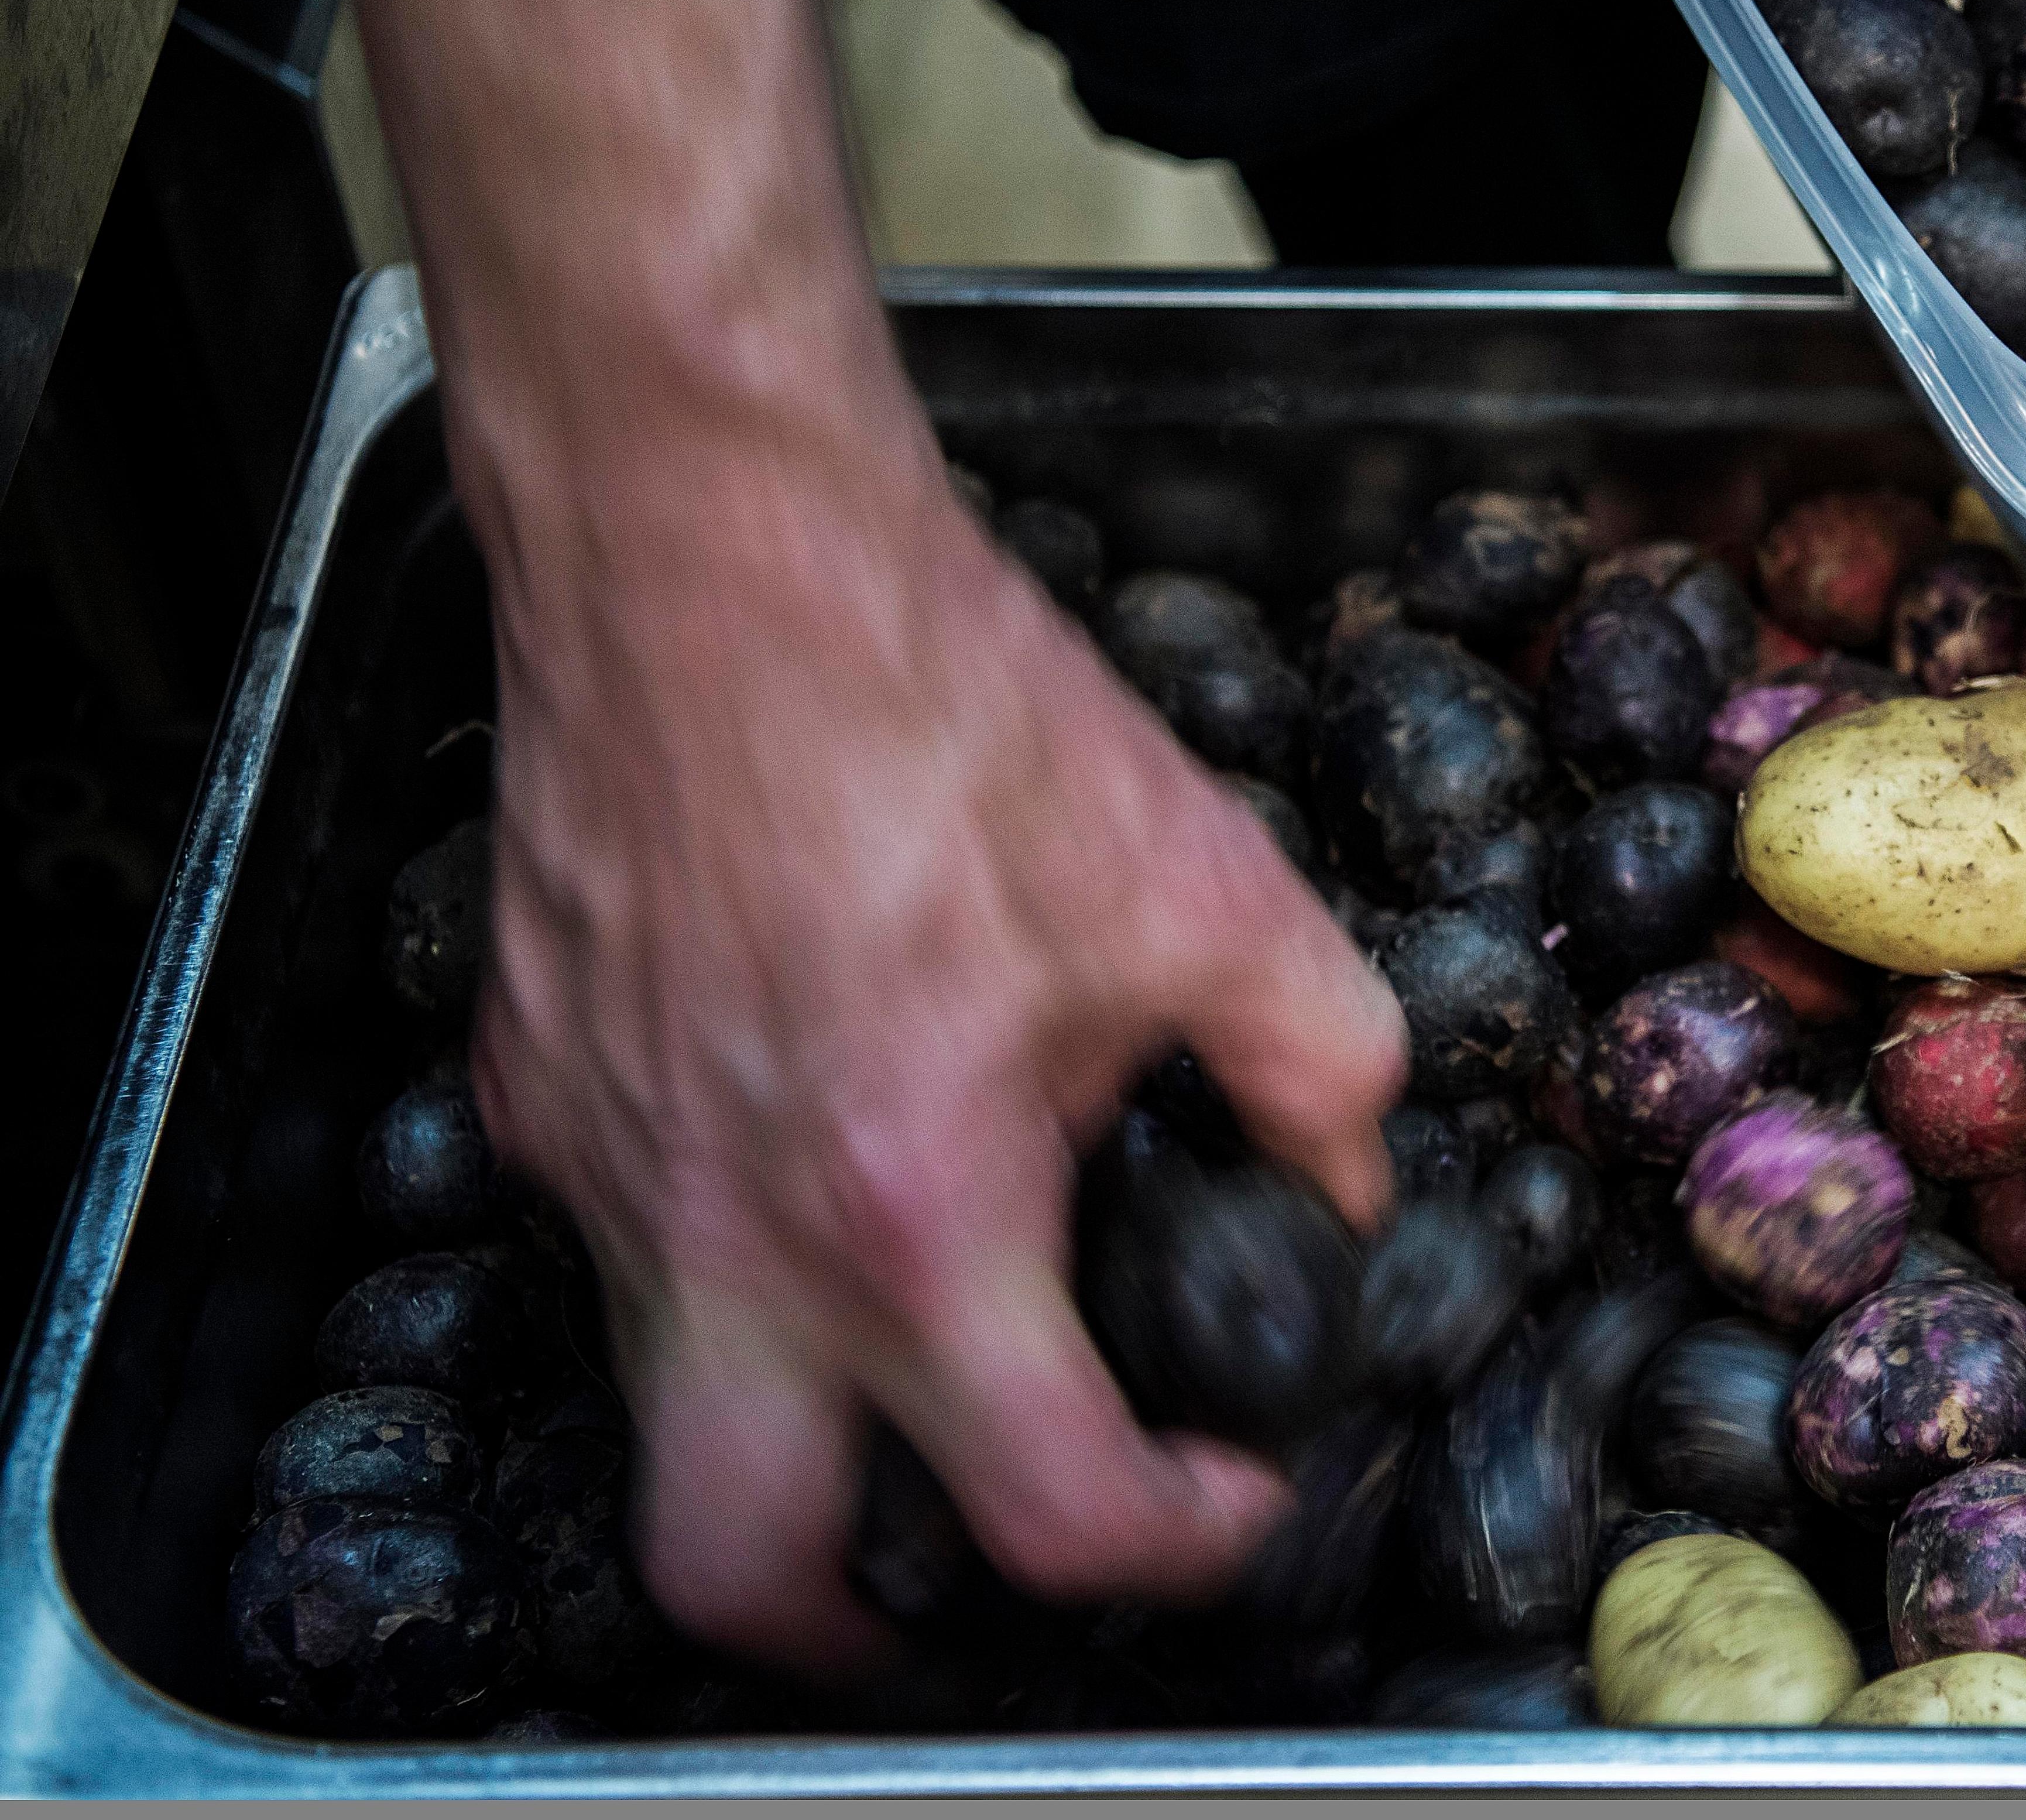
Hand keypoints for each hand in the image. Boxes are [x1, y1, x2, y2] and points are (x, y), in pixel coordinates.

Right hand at [468, 432, 1403, 1671]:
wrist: (704, 543)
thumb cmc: (932, 696)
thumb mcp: (1203, 874)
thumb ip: (1313, 1056)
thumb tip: (1344, 1170)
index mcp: (903, 1206)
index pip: (1038, 1507)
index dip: (1173, 1544)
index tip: (1227, 1491)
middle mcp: (719, 1227)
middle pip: (740, 1573)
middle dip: (857, 1633)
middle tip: (970, 1579)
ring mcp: (597, 1163)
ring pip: (665, 1398)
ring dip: (793, 1414)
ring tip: (916, 1340)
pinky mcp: (529, 1082)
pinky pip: (624, 1233)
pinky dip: (723, 1249)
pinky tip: (821, 1143)